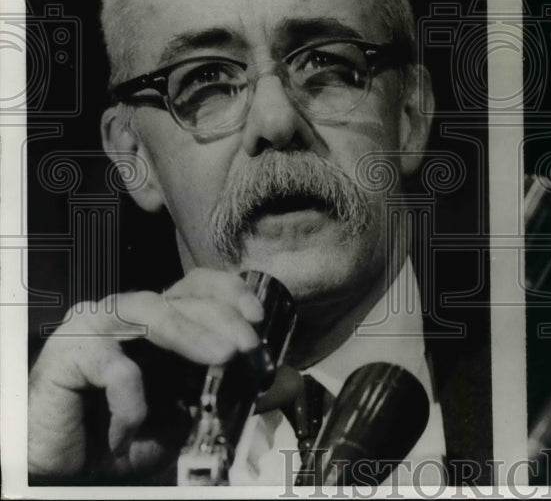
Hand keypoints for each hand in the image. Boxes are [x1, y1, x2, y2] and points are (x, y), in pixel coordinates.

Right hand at [28, 268, 264, 479]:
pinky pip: (115, 368)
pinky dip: (132, 402)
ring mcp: (96, 325)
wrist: (63, 467)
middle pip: (183, 297)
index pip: (198, 284)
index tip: (258, 317)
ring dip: (193, 334)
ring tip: (224, 357)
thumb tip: (286, 384)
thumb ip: (231, 393)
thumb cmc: (123, 434)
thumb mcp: (188, 416)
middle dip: (224, 318)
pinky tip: (131, 430)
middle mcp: (127, 310)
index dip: (231, 292)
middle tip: (248, 346)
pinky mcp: (68, 352)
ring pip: (153, 313)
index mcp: (157, 317)